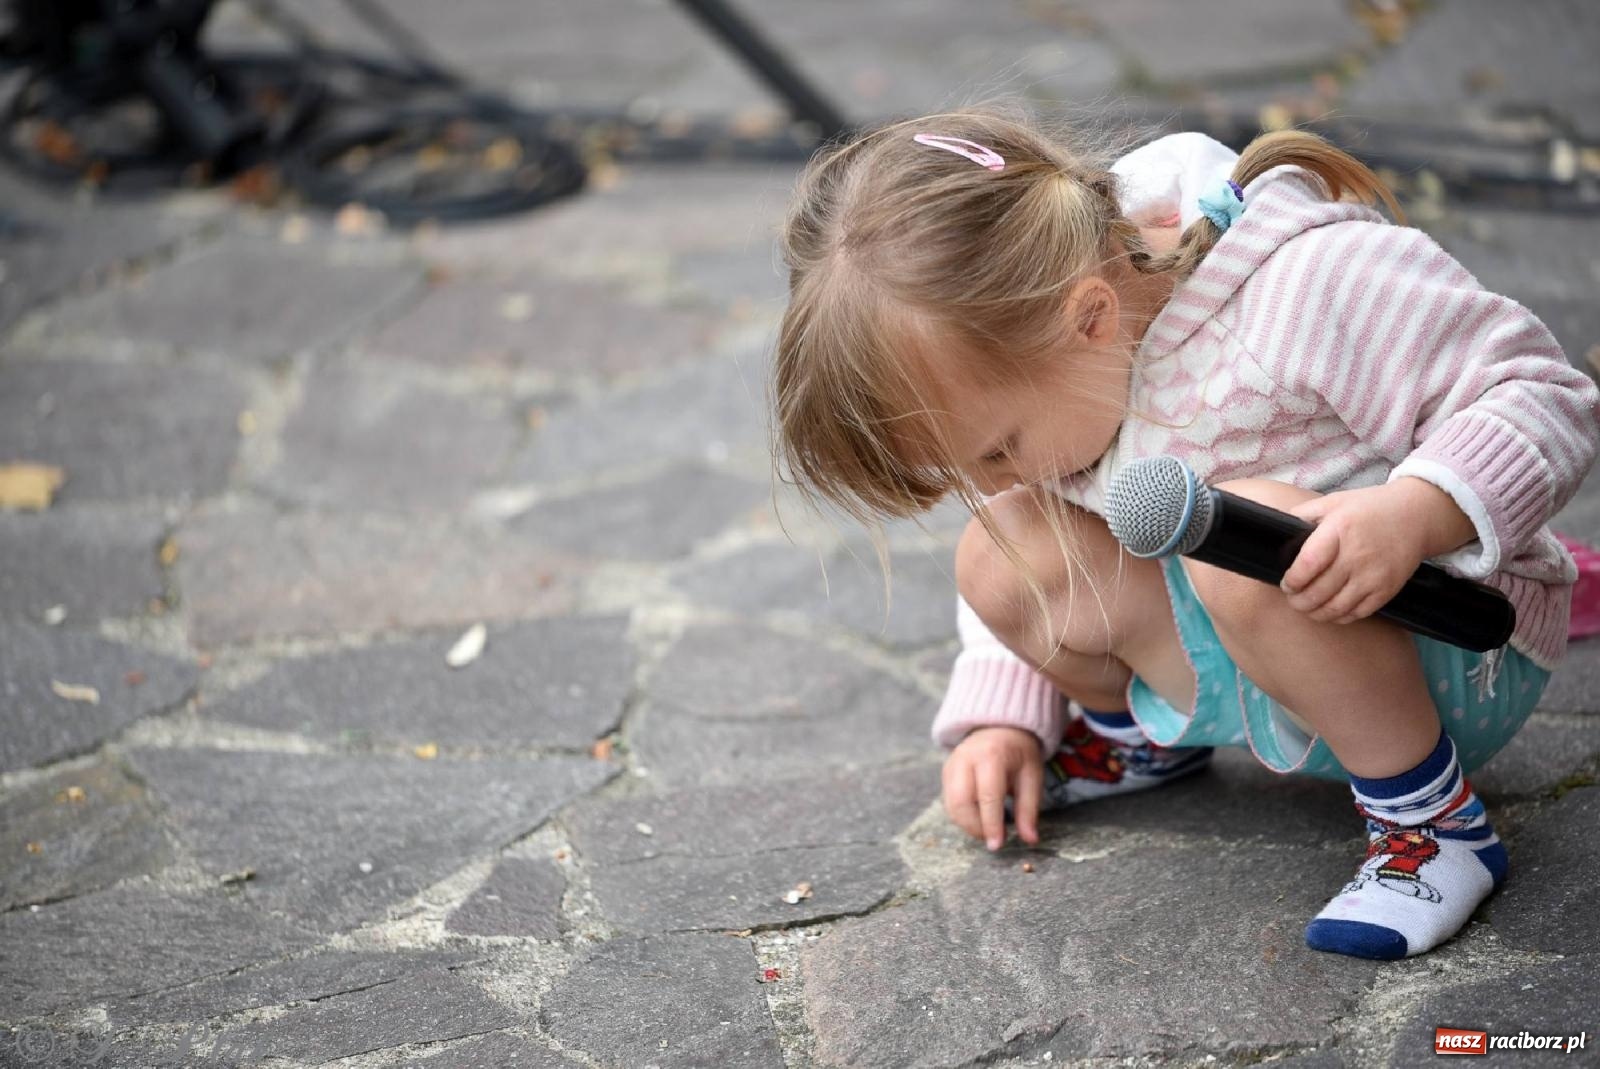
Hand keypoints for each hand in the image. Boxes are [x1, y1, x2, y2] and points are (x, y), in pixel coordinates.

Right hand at [942, 725, 1043, 850]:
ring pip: (950, 805)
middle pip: (960, 802)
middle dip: (975, 827)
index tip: (998, 845)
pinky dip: (962, 816)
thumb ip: (1029, 808)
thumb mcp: (1032, 776)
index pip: (987, 796)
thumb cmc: (1019, 753)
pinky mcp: (945, 772)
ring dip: (967, 825)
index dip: (991, 824)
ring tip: (988, 828)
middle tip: (994, 837)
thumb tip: (1030, 840)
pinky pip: (948, 801)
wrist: (1000, 727)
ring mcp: (951, 764)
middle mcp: (965, 759)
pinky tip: (979, 817)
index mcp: (991, 756)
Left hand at [1280, 479, 1471, 624]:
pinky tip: (1331, 610)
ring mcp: (1373, 576)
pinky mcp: (1387, 590)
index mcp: (1339, 530)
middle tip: (1293, 598)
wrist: (1416, 516)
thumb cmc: (1369, 508)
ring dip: (1315, 613)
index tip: (1286, 583)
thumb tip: (1278, 531)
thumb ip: (1304, 514)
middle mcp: (1356, 555)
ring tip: (1307, 607)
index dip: (1292, 580)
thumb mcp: (1334, 501)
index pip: (1308, 564)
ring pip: (1336, 608)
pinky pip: (1357, 613)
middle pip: (1318, 592)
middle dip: (1298, 601)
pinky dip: (1339, 616)